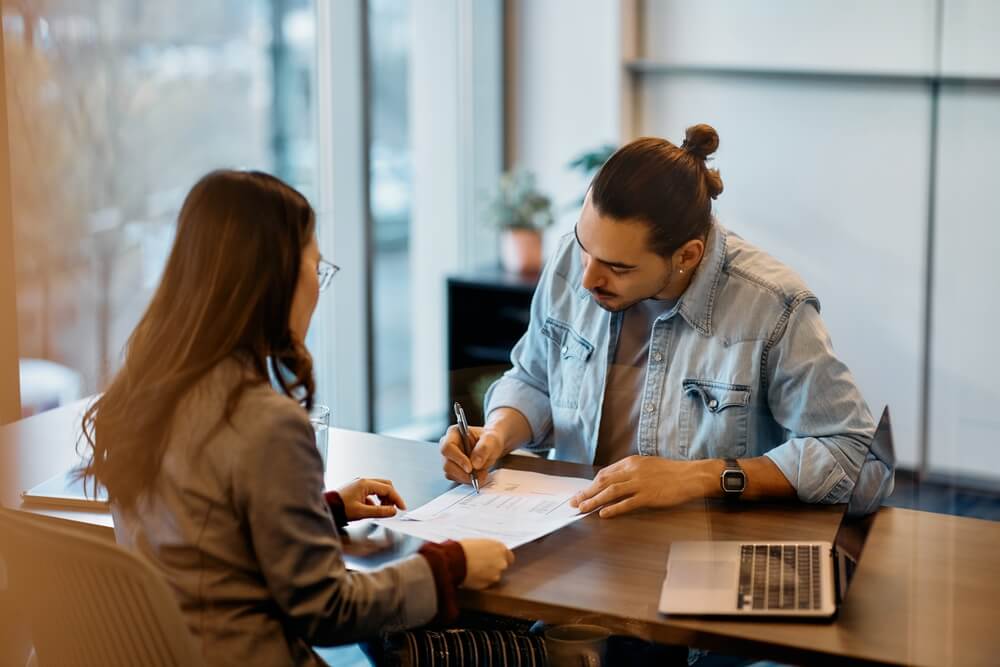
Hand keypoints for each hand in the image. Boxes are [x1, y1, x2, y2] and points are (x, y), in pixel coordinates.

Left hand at [336, 478, 406, 520]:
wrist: (325, 508)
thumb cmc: (339, 508)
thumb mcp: (361, 512)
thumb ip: (379, 512)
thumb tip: (393, 511)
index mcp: (365, 484)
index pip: (388, 489)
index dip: (397, 499)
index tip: (402, 508)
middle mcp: (363, 481)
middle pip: (385, 485)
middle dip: (391, 497)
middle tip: (393, 509)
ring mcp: (359, 484)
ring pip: (378, 489)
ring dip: (383, 499)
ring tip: (381, 511)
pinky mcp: (356, 489)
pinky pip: (371, 493)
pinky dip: (375, 501)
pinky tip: (371, 510)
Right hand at [439, 425, 504, 486]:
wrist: (491, 447)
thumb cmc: (489, 440)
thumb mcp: (491, 440)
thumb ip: (483, 449)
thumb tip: (475, 464)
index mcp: (454, 433)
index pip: (447, 448)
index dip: (458, 459)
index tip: (470, 468)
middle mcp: (447, 445)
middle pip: (447, 464)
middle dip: (464, 473)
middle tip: (480, 475)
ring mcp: (449, 458)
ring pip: (450, 473)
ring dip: (467, 477)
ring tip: (482, 473)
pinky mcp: (452, 469)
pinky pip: (456, 478)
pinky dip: (467, 480)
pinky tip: (477, 475)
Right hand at [458, 538, 514, 588]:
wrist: (455, 560)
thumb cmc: (463, 548)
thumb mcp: (480, 543)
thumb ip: (489, 550)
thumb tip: (489, 554)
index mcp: (500, 549)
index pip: (510, 557)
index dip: (501, 559)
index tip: (495, 560)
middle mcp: (502, 562)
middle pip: (502, 567)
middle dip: (494, 567)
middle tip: (481, 565)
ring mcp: (496, 575)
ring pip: (493, 576)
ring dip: (486, 575)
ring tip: (473, 570)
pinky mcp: (487, 585)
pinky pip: (485, 584)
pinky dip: (480, 581)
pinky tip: (471, 576)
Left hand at [569, 456, 709, 518]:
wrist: (691, 475)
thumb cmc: (671, 471)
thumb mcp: (647, 465)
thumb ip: (630, 472)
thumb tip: (613, 482)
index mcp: (631, 462)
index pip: (605, 473)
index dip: (591, 484)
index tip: (582, 492)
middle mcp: (633, 471)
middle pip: (603, 482)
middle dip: (587, 492)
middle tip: (574, 502)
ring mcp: (640, 483)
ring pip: (611, 492)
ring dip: (594, 500)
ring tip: (583, 508)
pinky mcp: (649, 496)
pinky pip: (627, 503)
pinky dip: (613, 508)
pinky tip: (603, 514)